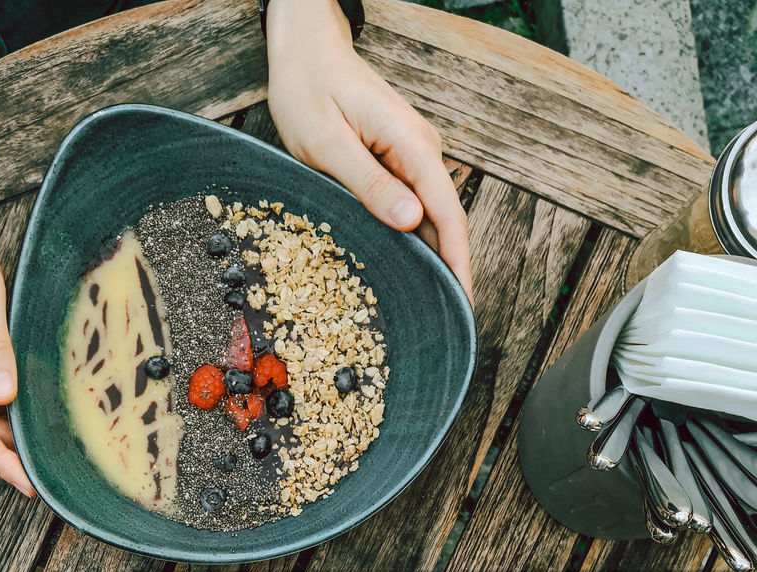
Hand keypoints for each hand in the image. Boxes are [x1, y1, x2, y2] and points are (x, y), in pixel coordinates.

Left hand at [266, 0, 472, 302]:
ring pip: (428, 217)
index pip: (448, 214)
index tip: (464, 302)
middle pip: (444, 221)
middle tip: (444, 321)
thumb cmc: (309, 90)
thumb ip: (368, 182)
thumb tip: (411, 220)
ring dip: (429, 259)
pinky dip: (411, 238)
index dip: (458, 262)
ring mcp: (411, 157)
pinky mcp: (396, 163)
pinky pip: (410, 206)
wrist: (306, 50)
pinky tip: (405, 270)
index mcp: (411, 145)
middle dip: (448, 270)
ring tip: (427, 307)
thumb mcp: (328, 142)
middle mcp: (421, 152)